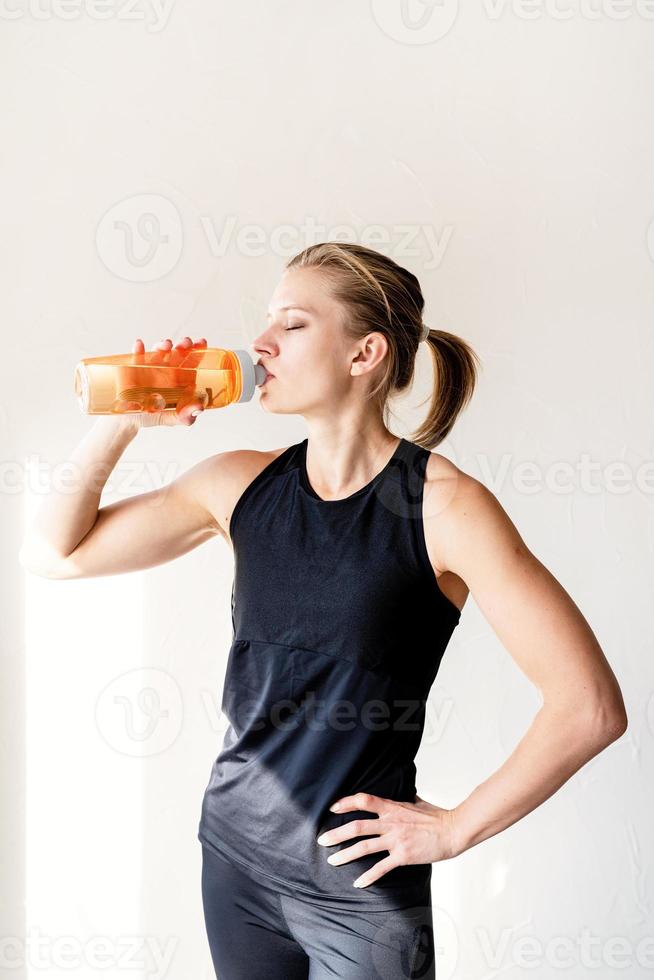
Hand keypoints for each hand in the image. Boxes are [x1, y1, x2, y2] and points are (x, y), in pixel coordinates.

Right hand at [125, 336, 208, 427]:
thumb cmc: (154, 416)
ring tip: (166, 345)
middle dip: (183, 344)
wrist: (129, 419)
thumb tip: (199, 408)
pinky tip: (140, 346)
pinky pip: (136, 356)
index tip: (202, 342)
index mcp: (179, 379)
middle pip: (177, 352)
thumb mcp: (172, 418)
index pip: (191, 362)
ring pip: (159, 350)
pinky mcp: (133, 368)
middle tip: (186, 342)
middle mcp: (166, 369)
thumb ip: (186, 416)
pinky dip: (138, 350)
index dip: (198, 351)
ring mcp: (150, 367)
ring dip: (163, 344)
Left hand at [317, 792, 457, 888]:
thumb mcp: (416, 802)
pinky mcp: (403, 856)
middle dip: (336, 834)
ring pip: (364, 847)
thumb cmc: (436, 816)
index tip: (333, 808)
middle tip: (322, 839)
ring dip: (346, 855)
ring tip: (332, 861)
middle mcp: (390, 823)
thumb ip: (403, 800)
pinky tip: (358, 883)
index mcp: (392, 807)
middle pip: (357, 827)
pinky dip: (369, 877)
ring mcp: (396, 840)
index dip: (346, 803)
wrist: (452, 831)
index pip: (364, 801)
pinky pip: (381, 868)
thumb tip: (399, 793)